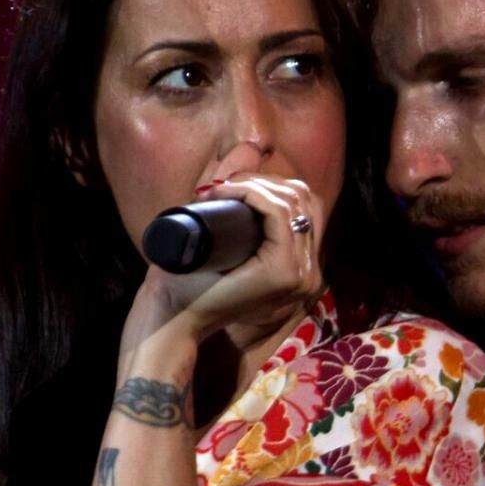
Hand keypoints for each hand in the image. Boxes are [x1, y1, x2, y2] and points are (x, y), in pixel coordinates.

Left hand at [121, 174, 324, 360]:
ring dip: (257, 185)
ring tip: (222, 189)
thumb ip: (246, 219)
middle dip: (265, 182)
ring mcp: (301, 273)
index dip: (272, 185)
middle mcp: (309, 272)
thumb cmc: (194, 282)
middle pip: (304, 200)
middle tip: (225, 185)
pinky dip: (255, 195)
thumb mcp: (231, 245)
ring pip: (293, 203)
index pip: (306, 207)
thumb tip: (246, 170)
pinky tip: (229, 191)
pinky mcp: (285, 271)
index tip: (231, 185)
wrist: (176, 315)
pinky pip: (279, 215)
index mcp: (301, 267)